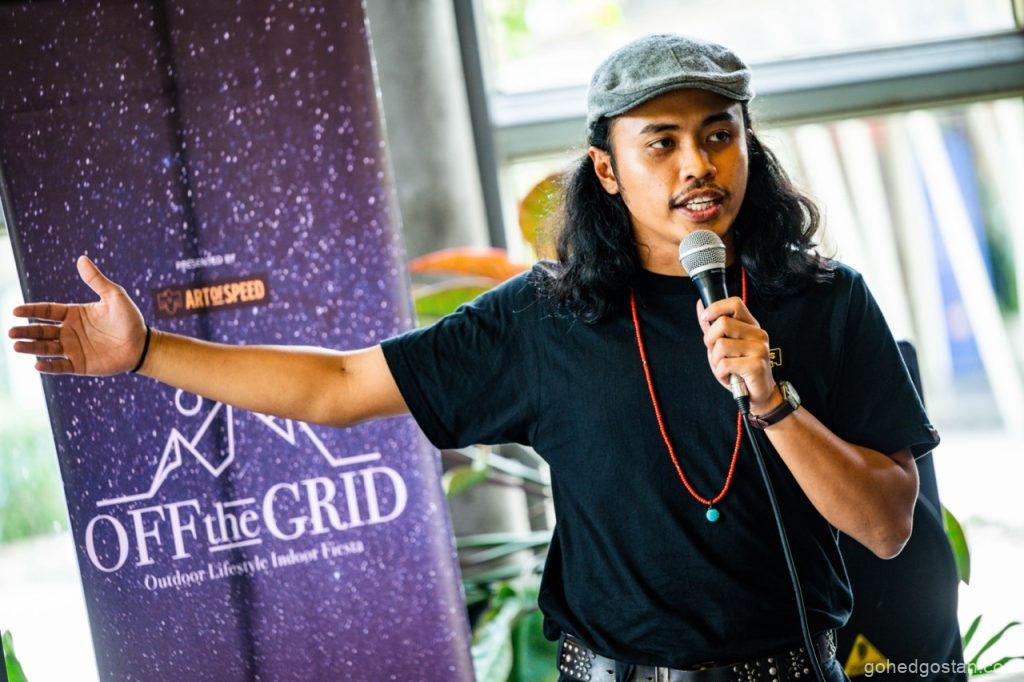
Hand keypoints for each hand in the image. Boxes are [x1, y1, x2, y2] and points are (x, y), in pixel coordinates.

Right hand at [8, 255, 146, 375]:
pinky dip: (49, 366)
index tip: (16, 310)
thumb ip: (96, 280)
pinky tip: (37, 364)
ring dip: (31, 347)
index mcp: (74, 314)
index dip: (31, 310)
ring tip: (16, 346)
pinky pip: (60, 366)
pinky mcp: (80, 365)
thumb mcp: (114, 296)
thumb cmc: (129, 319)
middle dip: (26, 331)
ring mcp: (73, 349)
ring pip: (47, 348)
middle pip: (42, 330)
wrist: (142, 344)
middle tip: (11, 331)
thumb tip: (82, 258)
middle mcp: (69, 331)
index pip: (47, 310)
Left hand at [696, 297, 778, 412]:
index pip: (735, 303)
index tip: (705, 318)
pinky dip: (720, 373)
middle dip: (710, 340)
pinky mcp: (757, 365)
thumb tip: (700, 304)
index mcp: (751, 326)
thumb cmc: (739, 369)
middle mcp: (758, 334)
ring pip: (721, 345)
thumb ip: (713, 326)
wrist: (757, 394)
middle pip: (723, 323)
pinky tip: (729, 377)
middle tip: (716, 354)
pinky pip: (725, 364)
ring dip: (716, 361)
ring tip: (726, 368)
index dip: (716, 308)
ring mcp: (759, 349)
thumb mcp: (723, 346)